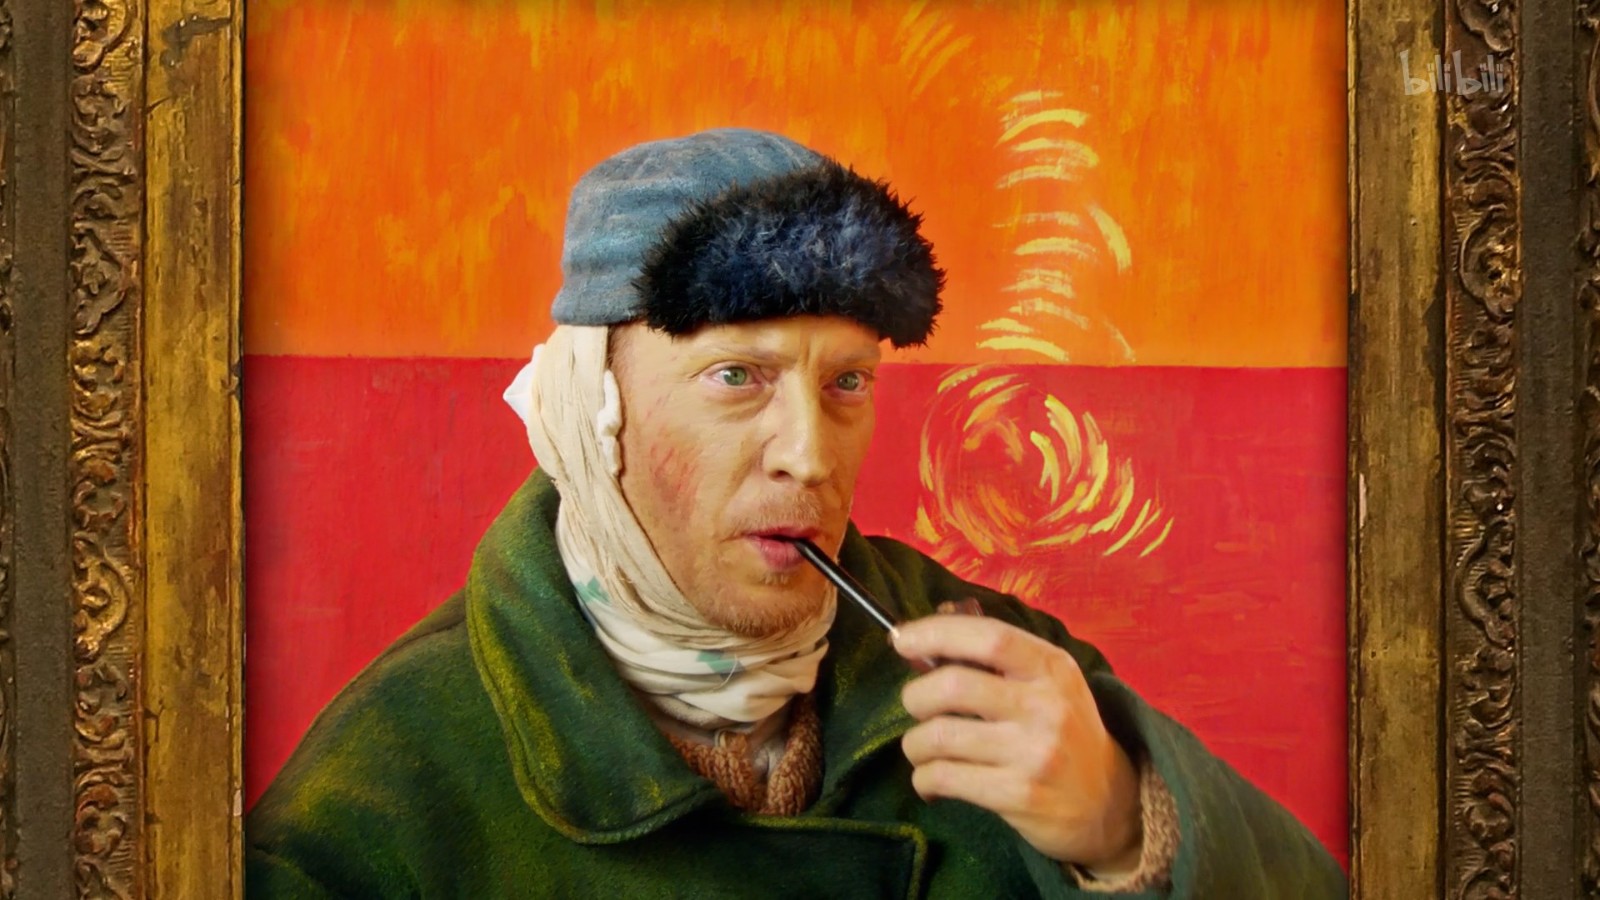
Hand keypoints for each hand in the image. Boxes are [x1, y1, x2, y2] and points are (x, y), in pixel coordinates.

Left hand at [892, 613, 1142, 872]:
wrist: (1108, 801)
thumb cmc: (1062, 731)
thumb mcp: (1045, 683)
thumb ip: (991, 656)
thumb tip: (921, 632)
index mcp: (1052, 667)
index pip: (989, 637)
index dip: (936, 632)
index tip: (901, 638)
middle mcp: (1046, 706)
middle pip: (953, 686)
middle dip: (915, 695)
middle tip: (915, 706)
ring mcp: (1034, 753)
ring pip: (938, 737)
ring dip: (914, 744)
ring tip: (923, 750)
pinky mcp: (1019, 795)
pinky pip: (944, 777)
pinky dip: (924, 779)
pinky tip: (932, 781)